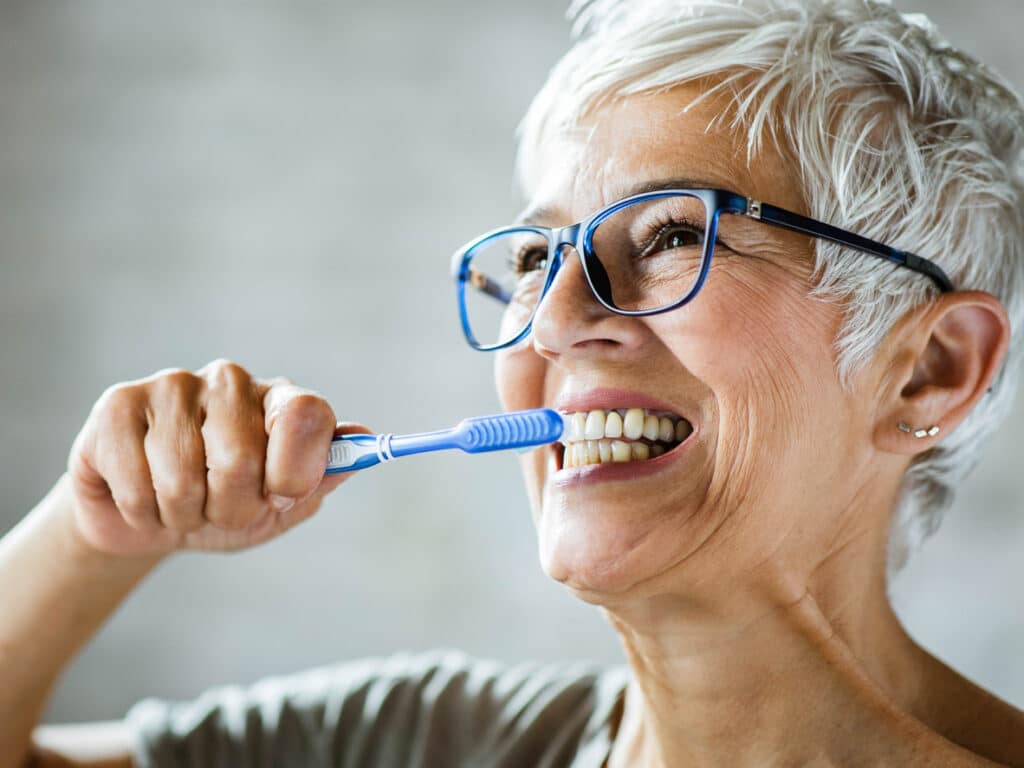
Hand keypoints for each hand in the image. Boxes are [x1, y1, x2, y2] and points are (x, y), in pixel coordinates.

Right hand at [65, 360, 366, 556]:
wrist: (153, 521)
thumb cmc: (226, 507)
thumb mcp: (283, 507)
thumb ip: (322, 476)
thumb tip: (363, 437)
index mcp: (280, 400)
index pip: (306, 414)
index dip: (294, 472)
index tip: (280, 498)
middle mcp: (231, 381)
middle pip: (241, 459)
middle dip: (231, 509)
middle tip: (221, 509)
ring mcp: (172, 386)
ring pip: (183, 479)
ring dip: (184, 515)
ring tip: (181, 505)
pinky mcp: (118, 404)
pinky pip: (135, 482)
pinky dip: (142, 511)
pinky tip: (143, 497)